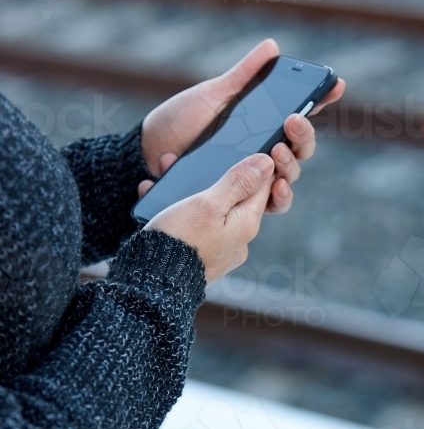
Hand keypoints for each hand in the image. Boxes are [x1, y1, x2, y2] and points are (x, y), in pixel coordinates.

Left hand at [138, 38, 344, 213]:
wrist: (146, 152)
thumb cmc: (181, 121)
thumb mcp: (213, 94)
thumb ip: (244, 76)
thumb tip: (272, 47)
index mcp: (263, 127)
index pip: (299, 116)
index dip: (322, 100)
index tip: (335, 83)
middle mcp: (262, 155)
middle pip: (301, 151)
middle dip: (303, 136)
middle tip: (292, 122)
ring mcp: (252, 179)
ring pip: (288, 181)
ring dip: (290, 168)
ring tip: (276, 153)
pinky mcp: (237, 199)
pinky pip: (264, 207)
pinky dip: (273, 198)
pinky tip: (272, 187)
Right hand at [145, 153, 274, 283]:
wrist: (153, 282)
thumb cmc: (181, 240)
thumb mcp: (209, 203)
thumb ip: (238, 182)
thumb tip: (266, 163)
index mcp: (246, 224)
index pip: (262, 186)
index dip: (254, 164)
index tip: (241, 146)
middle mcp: (238, 240)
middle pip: (233, 198)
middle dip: (210, 176)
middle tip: (185, 162)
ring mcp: (220, 252)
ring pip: (208, 212)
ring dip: (187, 193)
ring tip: (163, 178)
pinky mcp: (200, 259)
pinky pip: (193, 228)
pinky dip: (177, 213)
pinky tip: (155, 200)